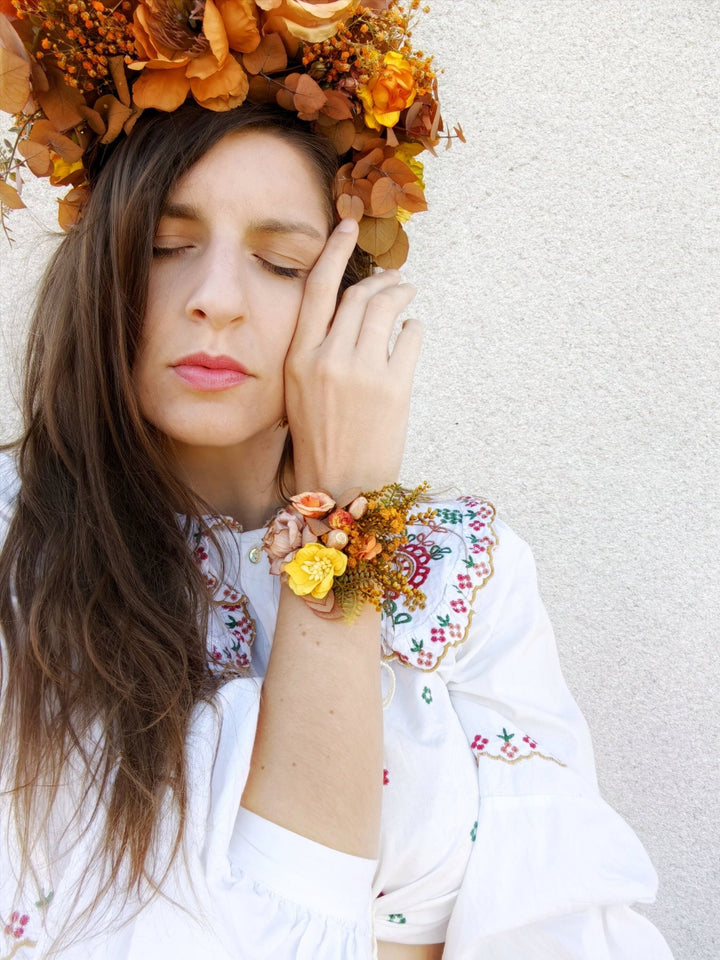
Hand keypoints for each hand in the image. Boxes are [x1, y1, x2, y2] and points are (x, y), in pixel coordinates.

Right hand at [285, 219, 420, 495]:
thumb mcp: (300, 393)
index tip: (348, 226)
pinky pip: (410, 338)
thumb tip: (348, 314)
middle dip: (379, 280)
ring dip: (400, 295)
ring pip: (386, 309)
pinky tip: (412, 330)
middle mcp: (327, 359)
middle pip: (357, 295)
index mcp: (298, 358)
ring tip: (407, 296)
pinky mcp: (394, 388)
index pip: (316, 289)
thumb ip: (317, 352)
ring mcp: (362, 372)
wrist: (341, 489)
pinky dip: (414, 327)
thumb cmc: (319, 442)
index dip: (334, 251)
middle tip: (394, 279)